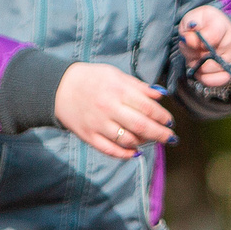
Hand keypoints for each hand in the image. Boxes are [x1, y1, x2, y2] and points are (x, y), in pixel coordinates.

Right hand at [55, 63, 175, 159]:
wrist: (60, 88)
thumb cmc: (93, 79)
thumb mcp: (116, 75)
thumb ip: (139, 86)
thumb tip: (161, 95)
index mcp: (117, 90)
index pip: (147, 107)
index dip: (162, 116)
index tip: (170, 121)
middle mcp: (108, 108)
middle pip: (141, 126)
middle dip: (160, 134)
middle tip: (171, 138)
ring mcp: (98, 124)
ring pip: (127, 140)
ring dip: (144, 142)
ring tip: (151, 140)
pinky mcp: (89, 136)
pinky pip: (110, 150)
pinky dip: (125, 154)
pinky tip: (135, 152)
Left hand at [178, 6, 230, 89]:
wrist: (212, 29)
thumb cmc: (201, 23)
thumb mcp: (192, 18)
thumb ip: (189, 28)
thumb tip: (189, 40)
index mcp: (220, 25)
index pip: (212, 36)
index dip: (197, 41)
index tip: (190, 37)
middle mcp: (230, 43)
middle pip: (207, 57)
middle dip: (192, 54)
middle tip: (190, 47)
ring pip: (208, 70)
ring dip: (196, 65)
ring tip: (195, 56)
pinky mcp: (229, 72)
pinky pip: (217, 81)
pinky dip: (204, 78)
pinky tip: (199, 69)